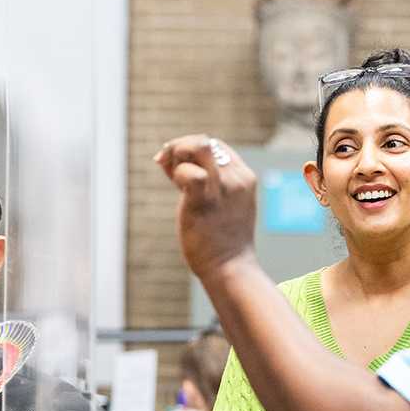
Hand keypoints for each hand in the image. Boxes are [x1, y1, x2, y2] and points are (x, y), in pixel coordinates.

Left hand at [154, 134, 257, 280]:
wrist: (230, 268)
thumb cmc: (221, 241)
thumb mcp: (220, 205)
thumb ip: (201, 182)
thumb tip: (169, 163)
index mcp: (244, 177)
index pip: (217, 146)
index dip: (192, 148)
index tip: (176, 163)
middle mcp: (236, 178)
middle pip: (205, 141)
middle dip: (181, 146)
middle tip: (165, 162)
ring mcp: (222, 187)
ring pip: (198, 146)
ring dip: (177, 152)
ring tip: (169, 170)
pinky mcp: (204, 199)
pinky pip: (188, 171)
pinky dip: (177, 173)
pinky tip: (175, 185)